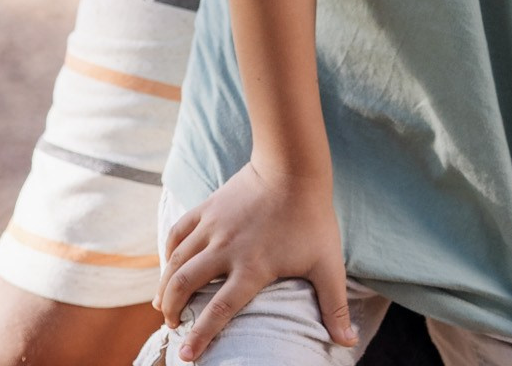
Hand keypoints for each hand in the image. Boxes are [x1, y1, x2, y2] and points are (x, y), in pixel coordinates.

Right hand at [159, 164, 356, 362]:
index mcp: (252, 267)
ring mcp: (213, 226)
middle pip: (185, 284)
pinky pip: (178, 231)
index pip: (219, 310)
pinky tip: (169, 264)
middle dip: (172, 310)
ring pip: (176, 260)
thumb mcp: (328, 264)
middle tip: (172, 326)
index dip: (201, 335)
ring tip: (163, 305)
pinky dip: (168, 251)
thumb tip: (348, 342)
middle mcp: (225, 248)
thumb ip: (335, 306)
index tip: (186, 355)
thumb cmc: (312, 217)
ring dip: (164, 285)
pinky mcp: (208, 207)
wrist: (293, 164)